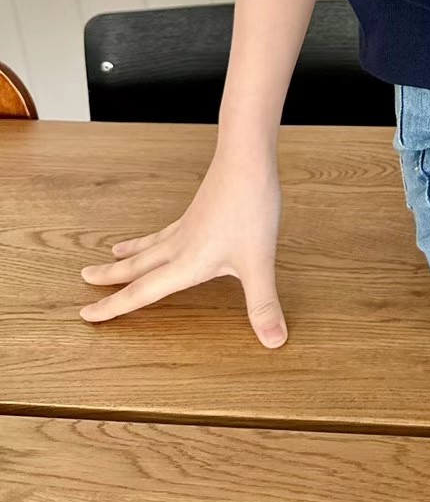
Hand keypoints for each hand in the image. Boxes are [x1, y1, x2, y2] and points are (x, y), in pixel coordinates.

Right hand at [78, 142, 287, 347]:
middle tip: (84, 281)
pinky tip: (167, 233)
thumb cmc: (250, 208)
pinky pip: (169, 229)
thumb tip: (274, 342)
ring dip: (129, 254)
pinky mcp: (200, 209)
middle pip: (136, 265)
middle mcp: (180, 245)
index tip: (86, 315)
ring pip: (150, 245)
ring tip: (112, 253)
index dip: (113, 307)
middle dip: (109, 278)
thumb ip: (263, 304)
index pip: (141, 293)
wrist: (247, 159)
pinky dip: (156, 237)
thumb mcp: (259, 262)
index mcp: (186, 263)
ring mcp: (189, 225)